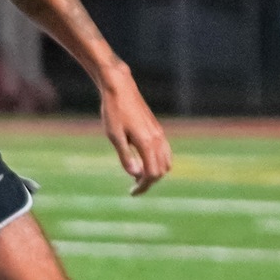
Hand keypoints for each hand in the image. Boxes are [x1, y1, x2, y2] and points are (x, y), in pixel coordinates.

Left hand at [97, 66, 171, 194]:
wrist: (119, 87)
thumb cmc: (113, 111)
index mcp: (147, 143)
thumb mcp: (114, 137)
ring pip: (166, 161)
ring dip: (156, 172)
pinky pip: (165, 151)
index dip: (143, 186)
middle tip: (134, 187)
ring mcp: (159, 133)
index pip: (152, 173)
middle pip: (162, 170)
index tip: (132, 192)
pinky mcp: (157, 128)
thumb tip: (136, 175)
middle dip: (150, 181)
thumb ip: (126, 157)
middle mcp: (157, 139)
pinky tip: (145, 162)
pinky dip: (158, 161)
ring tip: (139, 177)